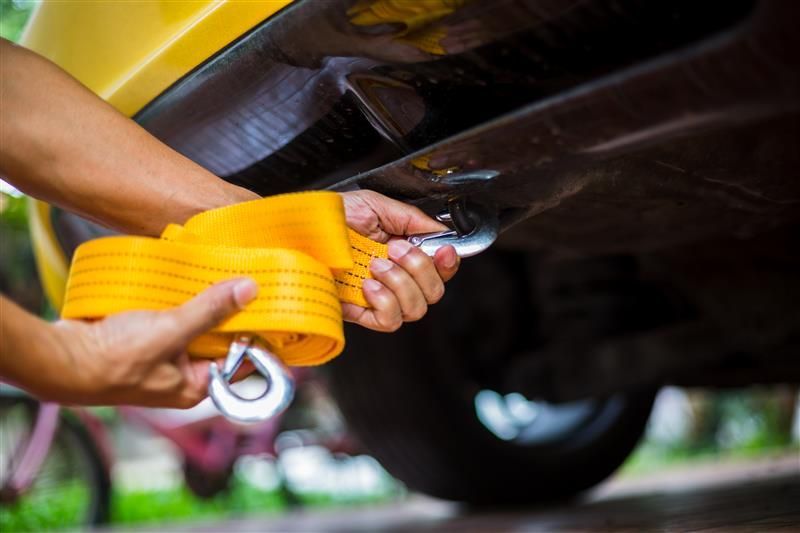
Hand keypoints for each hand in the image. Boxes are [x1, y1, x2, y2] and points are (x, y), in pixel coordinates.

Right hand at [49, 278, 257, 407]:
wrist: (59, 359)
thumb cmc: (114, 359)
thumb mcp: (171, 331)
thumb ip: (210, 311)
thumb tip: (250, 290)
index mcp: (197, 385)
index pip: (241, 360)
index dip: (258, 333)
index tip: (271, 304)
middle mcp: (182, 375)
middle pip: (218, 338)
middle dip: (229, 311)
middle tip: (245, 279)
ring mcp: (161, 357)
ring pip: (193, 324)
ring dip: (201, 301)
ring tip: (217, 272)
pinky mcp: (143, 339)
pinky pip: (170, 317)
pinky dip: (176, 299)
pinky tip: (183, 277)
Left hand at [340, 190, 459, 331]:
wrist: (294, 231)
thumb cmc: (326, 218)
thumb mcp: (374, 205)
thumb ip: (411, 218)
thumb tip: (441, 231)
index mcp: (402, 252)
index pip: (441, 269)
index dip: (448, 263)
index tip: (442, 250)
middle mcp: (394, 278)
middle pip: (434, 293)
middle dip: (419, 269)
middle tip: (393, 250)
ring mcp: (377, 297)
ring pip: (416, 309)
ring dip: (401, 284)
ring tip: (376, 265)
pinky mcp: (359, 313)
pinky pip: (389, 321)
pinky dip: (384, 302)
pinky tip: (368, 285)